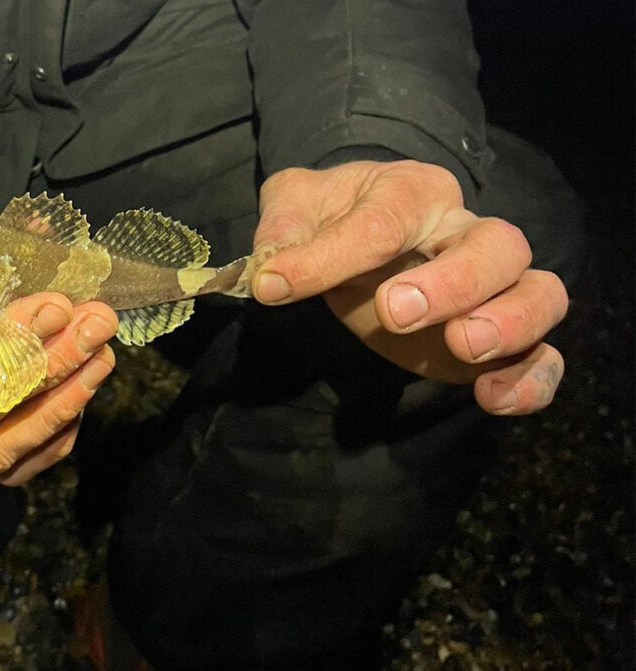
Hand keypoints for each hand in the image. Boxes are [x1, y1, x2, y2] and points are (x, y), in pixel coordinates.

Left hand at [252, 160, 568, 415]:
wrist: (355, 234)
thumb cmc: (330, 218)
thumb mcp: (294, 207)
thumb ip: (282, 230)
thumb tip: (270, 272)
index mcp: (413, 191)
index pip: (386, 219)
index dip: (333, 255)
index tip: (277, 285)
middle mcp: (464, 233)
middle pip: (498, 245)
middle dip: (454, 281)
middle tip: (395, 313)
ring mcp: (492, 288)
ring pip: (540, 292)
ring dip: (510, 323)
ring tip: (462, 347)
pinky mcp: (498, 340)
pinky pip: (544, 356)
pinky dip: (531, 380)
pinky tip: (491, 399)